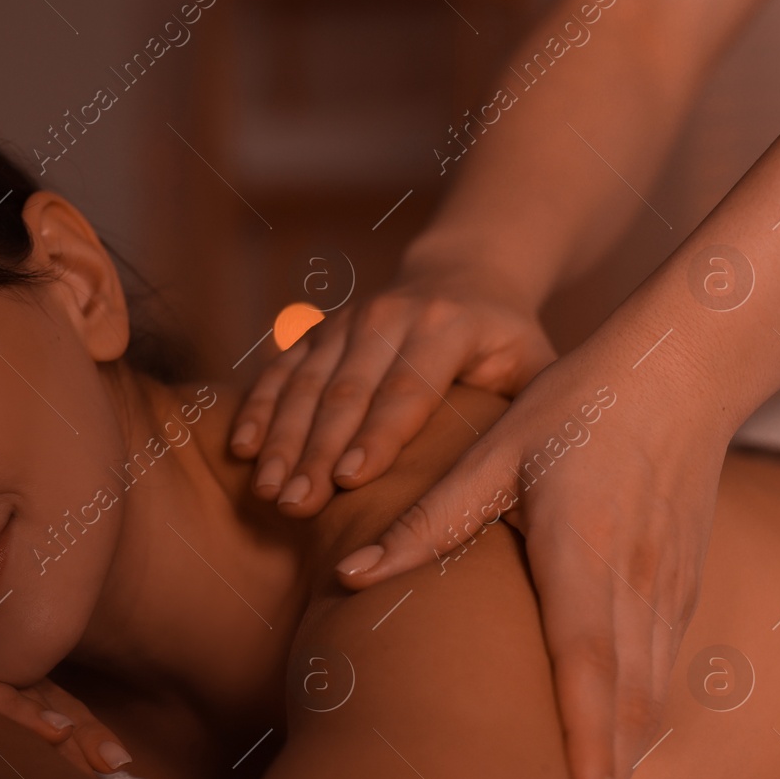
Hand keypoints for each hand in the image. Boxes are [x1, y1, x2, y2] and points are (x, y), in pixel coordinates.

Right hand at [230, 277, 554, 515]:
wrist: (464, 274)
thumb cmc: (506, 340)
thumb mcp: (534, 364)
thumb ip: (531, 410)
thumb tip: (536, 482)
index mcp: (448, 326)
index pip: (408, 390)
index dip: (377, 437)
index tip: (349, 481)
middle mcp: (390, 317)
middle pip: (347, 392)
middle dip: (317, 452)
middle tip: (297, 504)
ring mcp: (348, 320)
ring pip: (307, 384)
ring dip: (283, 440)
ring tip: (269, 491)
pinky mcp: (319, 329)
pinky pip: (281, 369)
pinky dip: (259, 409)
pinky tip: (243, 450)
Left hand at [331, 340, 729, 778]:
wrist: (681, 372)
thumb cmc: (576, 406)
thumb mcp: (495, 453)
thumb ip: (426, 521)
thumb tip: (350, 574)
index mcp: (586, 552)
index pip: (587, 662)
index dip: (586, 742)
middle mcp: (635, 585)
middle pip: (624, 709)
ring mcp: (665, 592)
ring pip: (646, 703)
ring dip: (622, 778)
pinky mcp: (676, 591)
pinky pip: (656, 676)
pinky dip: (634, 733)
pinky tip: (610, 773)